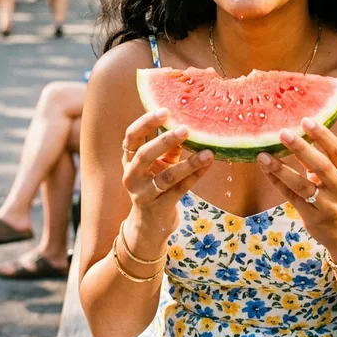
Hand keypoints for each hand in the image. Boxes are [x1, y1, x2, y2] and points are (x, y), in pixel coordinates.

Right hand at [121, 109, 212, 235]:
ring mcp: (144, 194)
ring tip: (207, 153)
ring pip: (166, 177)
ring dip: (189, 164)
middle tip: (185, 129)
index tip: (164, 111)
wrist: (149, 225)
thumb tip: (186, 123)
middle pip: (144, 155)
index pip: (131, 137)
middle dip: (164, 141)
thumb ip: (168, 147)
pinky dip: (195, 176)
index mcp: (129, 160)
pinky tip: (208, 165)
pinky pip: (179, 190)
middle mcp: (132, 176)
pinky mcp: (159, 207)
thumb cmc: (155, 186)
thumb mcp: (158, 165)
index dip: (145, 122)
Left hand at [258, 118, 336, 261]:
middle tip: (283, 132)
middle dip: (301, 148)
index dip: (322, 135)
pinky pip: (291, 197)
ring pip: (302, 185)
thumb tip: (296, 133)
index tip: (306, 120)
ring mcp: (326, 205)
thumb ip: (319, 159)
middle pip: (321, 166)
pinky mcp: (312, 217)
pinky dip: (276, 182)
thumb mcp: (336, 178)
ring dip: (281, 168)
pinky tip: (265, 170)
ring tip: (263, 155)